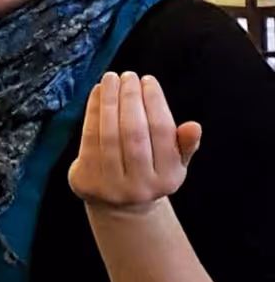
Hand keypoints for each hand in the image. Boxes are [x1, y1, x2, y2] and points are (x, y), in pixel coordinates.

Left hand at [68, 71, 201, 212]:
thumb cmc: (149, 173)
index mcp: (168, 178)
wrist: (119, 205)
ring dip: (109, 101)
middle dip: (130, 99)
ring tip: (111, 78)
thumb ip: (184, 145)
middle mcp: (140, 185)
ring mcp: (111, 186)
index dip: (154, 102)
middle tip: (128, 75)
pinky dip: (92, 112)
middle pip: (133, 133)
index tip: (148, 80)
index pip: (161, 132)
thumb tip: (194, 127)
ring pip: (109, 135)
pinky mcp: (86, 181)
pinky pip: (88, 139)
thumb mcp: (174, 163)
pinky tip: (97, 94)